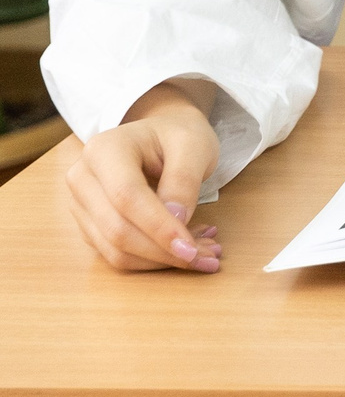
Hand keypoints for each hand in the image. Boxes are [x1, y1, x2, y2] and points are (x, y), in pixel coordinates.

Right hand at [64, 83, 223, 271]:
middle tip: (210, 256)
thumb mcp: (193, 146)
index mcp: (103, 150)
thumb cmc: (177, 136)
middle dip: (164, 251)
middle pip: (116, 230)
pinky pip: (117, 254)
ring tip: (205, 253)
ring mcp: (81, 205)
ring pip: (115, 250)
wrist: (160, 135)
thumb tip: (176, 222)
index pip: (126, 197)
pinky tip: (185, 248)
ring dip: (161, 261)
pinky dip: (153, 259)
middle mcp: (82, 178)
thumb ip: (184, 180)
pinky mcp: (90, 226)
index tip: (191, 248)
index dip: (158, 227)